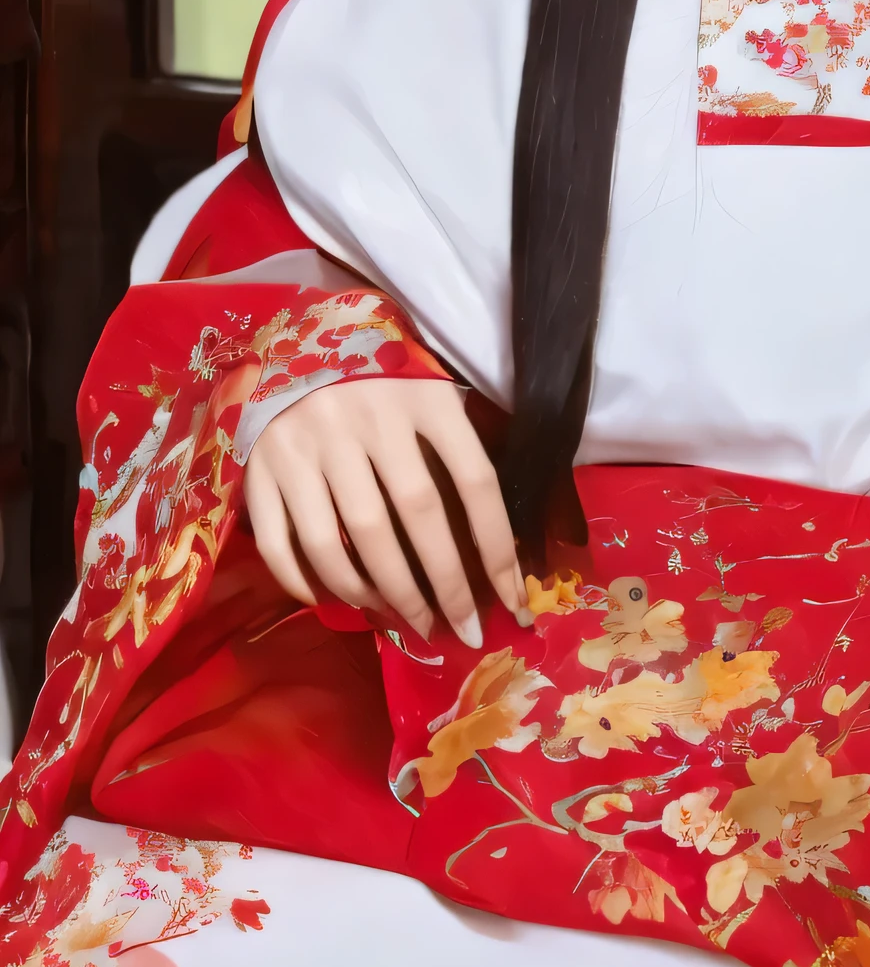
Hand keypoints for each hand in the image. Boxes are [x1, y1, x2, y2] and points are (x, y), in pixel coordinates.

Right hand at [245, 378, 526, 647]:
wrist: (298, 337)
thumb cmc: (384, 380)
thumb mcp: (433, 394)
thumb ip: (459, 452)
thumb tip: (498, 551)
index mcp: (423, 396)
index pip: (475, 482)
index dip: (498, 549)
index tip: (512, 603)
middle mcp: (364, 417)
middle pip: (412, 519)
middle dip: (443, 588)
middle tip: (459, 629)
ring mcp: (305, 442)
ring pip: (344, 541)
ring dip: (377, 593)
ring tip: (402, 618)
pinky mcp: (259, 465)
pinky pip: (279, 542)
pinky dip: (304, 583)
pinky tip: (334, 601)